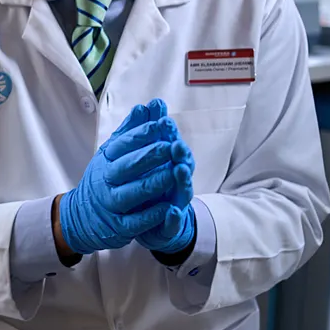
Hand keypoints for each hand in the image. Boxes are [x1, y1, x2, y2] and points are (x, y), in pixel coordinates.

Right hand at [56, 100, 189, 255]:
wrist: (83, 216)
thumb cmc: (105, 177)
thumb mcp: (113, 152)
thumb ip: (132, 130)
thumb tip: (146, 106)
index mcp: (106, 159)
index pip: (123, 143)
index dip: (144, 133)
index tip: (164, 123)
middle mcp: (106, 180)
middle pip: (127, 167)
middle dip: (150, 156)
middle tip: (172, 146)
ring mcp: (111, 204)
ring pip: (132, 193)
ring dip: (154, 183)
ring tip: (176, 173)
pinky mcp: (119, 226)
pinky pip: (135, 221)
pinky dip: (152, 215)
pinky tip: (168, 207)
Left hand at [137, 118, 197, 255]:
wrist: (155, 223)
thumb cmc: (152, 182)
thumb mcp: (147, 155)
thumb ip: (150, 131)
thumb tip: (153, 103)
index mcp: (168, 163)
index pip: (171, 146)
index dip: (168, 135)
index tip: (165, 122)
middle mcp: (176, 182)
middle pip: (180, 166)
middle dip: (179, 154)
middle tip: (176, 144)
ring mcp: (175, 203)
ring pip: (181, 191)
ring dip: (181, 180)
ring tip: (179, 169)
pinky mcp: (170, 226)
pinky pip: (172, 222)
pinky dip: (173, 217)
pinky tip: (172, 211)